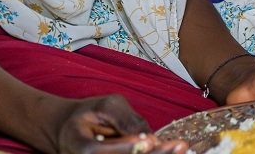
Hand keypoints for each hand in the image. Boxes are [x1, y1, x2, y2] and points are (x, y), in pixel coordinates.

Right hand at [54, 95, 186, 153]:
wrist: (73, 130)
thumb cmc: (90, 114)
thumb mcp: (105, 106)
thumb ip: (124, 119)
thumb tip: (148, 137)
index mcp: (81, 147)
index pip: (98, 151)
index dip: (125, 147)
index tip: (148, 142)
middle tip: (179, 146)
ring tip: (181, 148)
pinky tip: (174, 151)